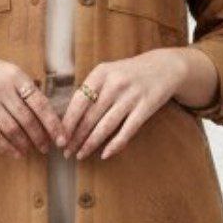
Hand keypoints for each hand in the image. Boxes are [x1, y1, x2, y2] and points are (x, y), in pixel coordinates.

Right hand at [0, 45, 69, 159]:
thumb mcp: (2, 68)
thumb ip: (21, 85)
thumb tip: (44, 108)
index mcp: (14, 75)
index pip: (40, 103)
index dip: (53, 123)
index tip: (62, 137)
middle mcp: (2, 87)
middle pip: (28, 119)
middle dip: (40, 136)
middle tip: (46, 147)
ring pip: (12, 129)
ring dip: (24, 143)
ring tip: (30, 150)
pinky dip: (6, 147)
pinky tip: (13, 153)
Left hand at [58, 47, 209, 161]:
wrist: (164, 67)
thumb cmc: (129, 73)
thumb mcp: (108, 73)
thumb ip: (90, 90)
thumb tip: (68, 118)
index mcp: (100, 73)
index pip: (78, 102)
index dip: (67, 123)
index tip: (59, 138)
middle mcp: (114, 83)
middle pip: (90, 117)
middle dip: (76, 137)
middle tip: (66, 152)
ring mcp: (131, 96)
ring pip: (105, 126)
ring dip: (91, 144)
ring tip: (80, 155)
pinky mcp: (146, 107)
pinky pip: (127, 130)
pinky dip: (115, 144)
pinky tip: (105, 154)